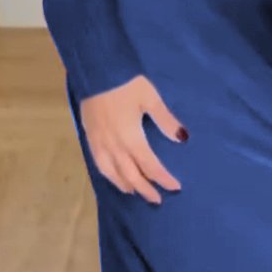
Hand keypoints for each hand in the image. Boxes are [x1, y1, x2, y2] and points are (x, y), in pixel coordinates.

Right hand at [80, 74, 188, 203]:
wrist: (96, 71)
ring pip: (112, 173)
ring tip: (134, 192)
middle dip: (145, 189)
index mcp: (131, 138)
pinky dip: (108, 175)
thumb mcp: (150, 98)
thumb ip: (165, 120)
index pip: (150, 166)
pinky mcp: (89, 137)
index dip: (163, 179)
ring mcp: (99, 143)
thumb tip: (182, 138)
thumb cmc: (126, 83)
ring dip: (125, 185)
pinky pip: (98, 164)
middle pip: (130, 175)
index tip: (175, 187)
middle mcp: (114, 146)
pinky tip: (112, 175)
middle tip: (156, 200)